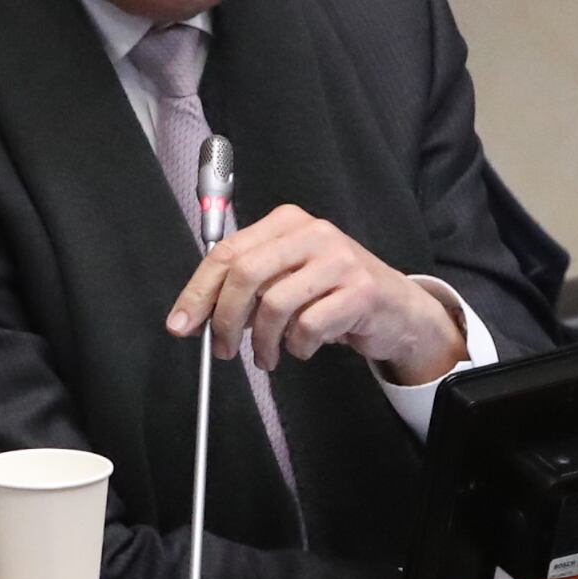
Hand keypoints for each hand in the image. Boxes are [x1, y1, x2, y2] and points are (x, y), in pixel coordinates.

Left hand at [166, 205, 467, 382]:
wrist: (396, 307)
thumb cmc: (332, 292)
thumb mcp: (287, 275)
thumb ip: (245, 285)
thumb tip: (194, 316)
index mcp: (286, 222)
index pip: (226, 252)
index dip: (198, 292)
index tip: (181, 324)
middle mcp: (312, 232)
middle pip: (245, 275)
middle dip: (225, 319)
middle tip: (223, 350)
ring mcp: (339, 259)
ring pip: (274, 305)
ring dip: (262, 342)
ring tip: (266, 356)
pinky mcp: (360, 291)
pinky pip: (308, 327)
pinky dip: (298, 347)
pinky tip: (302, 348)